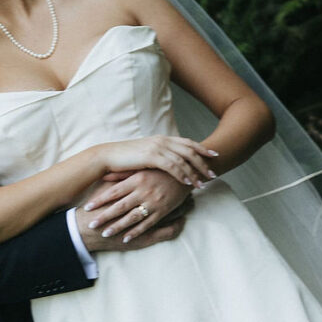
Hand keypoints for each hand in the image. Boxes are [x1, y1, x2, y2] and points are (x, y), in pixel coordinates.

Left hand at [81, 166, 194, 244]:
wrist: (187, 173)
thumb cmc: (160, 169)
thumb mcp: (142, 168)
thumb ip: (123, 173)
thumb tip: (103, 176)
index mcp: (137, 179)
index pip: (114, 191)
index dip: (100, 200)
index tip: (87, 207)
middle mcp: (144, 191)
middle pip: (120, 206)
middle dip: (104, 217)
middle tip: (90, 225)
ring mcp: (154, 202)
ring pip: (132, 218)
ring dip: (118, 227)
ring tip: (105, 233)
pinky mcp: (163, 211)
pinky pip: (147, 224)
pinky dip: (136, 232)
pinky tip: (125, 238)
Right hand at [99, 134, 218, 192]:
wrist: (107, 157)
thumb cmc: (125, 159)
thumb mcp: (146, 154)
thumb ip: (159, 155)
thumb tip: (170, 162)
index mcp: (162, 139)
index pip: (187, 143)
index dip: (202, 149)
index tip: (214, 155)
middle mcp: (162, 140)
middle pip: (190, 150)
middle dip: (203, 162)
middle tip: (213, 174)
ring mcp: (157, 147)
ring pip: (183, 159)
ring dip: (194, 172)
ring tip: (203, 183)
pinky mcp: (151, 156)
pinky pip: (172, 166)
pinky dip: (181, 174)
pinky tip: (187, 182)